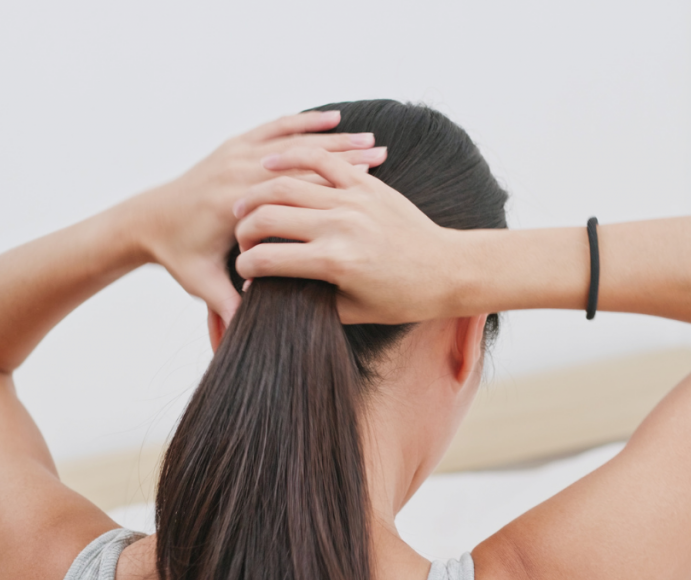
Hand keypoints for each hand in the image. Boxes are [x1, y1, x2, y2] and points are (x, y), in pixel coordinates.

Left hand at [126, 112, 386, 323]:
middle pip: (303, 161)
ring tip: (375, 142)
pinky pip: (278, 127)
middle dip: (347, 158)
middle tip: (387, 160)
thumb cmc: (178, 255)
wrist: (148, 219)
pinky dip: (307, 123)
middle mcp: (236, 171)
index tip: (367, 195)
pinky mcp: (235, 146)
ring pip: (296, 140)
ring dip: (336, 139)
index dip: (332, 193)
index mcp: (233, 204)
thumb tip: (242, 337)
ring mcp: (235, 153)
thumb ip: (226, 306)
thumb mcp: (203, 284)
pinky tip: (337, 120)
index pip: (292, 194)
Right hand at [232, 148, 463, 324]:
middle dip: (244, 229)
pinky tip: (270, 164)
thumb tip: (269, 292)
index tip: (243, 271)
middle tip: (241, 238)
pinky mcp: (366, 185)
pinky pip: (322, 160)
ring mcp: (353, 200)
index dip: (246, 266)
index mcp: (334, 262)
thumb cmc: (403, 298)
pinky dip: (292, 157)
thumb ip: (307, 299)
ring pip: (287, 184)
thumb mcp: (353, 310)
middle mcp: (340, 226)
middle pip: (268, 216)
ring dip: (257, 194)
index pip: (267, 260)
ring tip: (244, 206)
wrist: (448, 269)